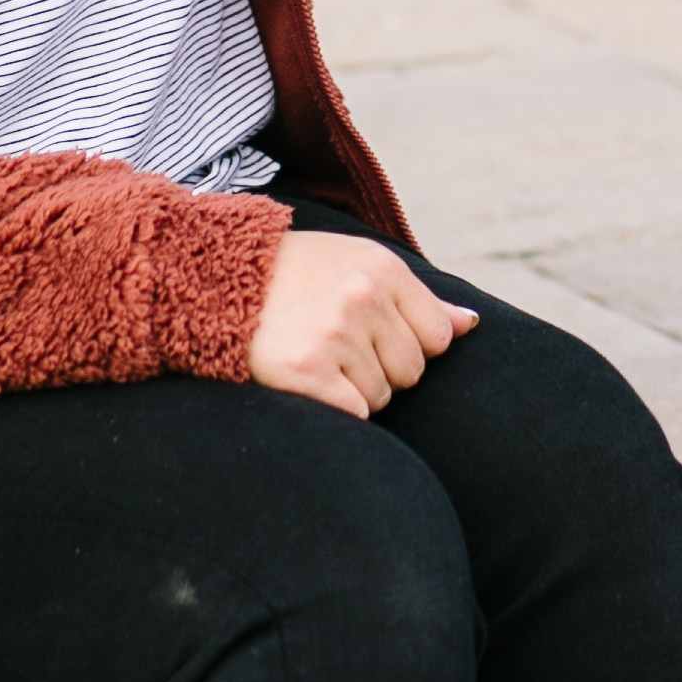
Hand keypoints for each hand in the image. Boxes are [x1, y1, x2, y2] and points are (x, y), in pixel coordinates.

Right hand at [245, 227, 472, 416]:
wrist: (212, 282)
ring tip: (314, 355)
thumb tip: (469, 326)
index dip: (406, 347)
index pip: (436, 338)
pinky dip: (336, 408)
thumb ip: (416, 297)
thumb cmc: (293, 278)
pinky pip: (356, 415)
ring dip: (352, 390)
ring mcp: (335, 334)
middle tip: (333, 346)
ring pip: (381, 397)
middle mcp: (364, 297)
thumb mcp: (356, 266)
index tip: (370, 336)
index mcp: (382, 269)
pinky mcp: (307, 370)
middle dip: (379, 371)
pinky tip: (306, 380)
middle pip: (411, 373)